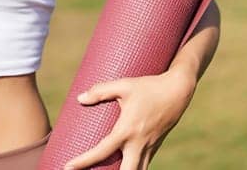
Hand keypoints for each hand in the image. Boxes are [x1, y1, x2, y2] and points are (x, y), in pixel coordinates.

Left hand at [63, 70, 197, 169]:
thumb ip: (101, 90)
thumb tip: (80, 98)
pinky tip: (124, 169)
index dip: (83, 161)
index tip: (68, 167)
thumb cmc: (149, 86)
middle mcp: (138, 143)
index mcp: (127, 130)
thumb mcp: (124, 85)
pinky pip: (143, 166)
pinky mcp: (154, 147)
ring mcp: (148, 147)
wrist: (177, 91)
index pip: (101, 151)